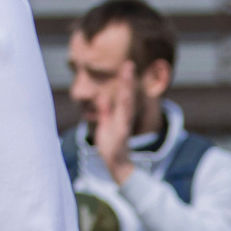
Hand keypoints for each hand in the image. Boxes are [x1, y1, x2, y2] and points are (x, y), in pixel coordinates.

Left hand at [93, 63, 138, 182]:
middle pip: (127, 96)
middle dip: (128, 81)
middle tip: (129, 65)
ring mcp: (124, 125)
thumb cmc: (111, 146)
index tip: (126, 66)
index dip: (125, 81)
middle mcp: (124, 118)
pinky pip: (123, 118)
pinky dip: (125, 107)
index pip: (123, 95)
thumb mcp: (105, 125)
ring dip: (128, 88)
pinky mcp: (121, 134)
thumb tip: (101, 98)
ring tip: (128, 75)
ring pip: (127, 104)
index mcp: (120, 115)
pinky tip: (126, 96)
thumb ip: (104, 112)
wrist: (116, 165)